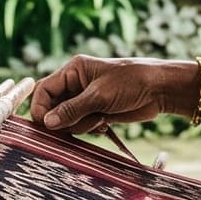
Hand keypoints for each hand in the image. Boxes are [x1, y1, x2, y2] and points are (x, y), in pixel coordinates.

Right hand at [29, 55, 182, 134]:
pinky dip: (88, 128)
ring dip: (78, 125)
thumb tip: (47, 123)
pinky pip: (80, 125)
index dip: (40, 108)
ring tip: (98, 121)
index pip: (43, 89)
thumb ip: (72, 110)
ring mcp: (85, 99)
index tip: (46, 125)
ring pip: (66, 118)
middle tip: (75, 126)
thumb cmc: (131, 83)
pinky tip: (104, 124)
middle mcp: (75, 84)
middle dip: (61, 119)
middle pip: (52, 106)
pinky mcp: (95, 112)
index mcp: (73, 71)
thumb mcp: (99, 96)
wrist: (160, 90)